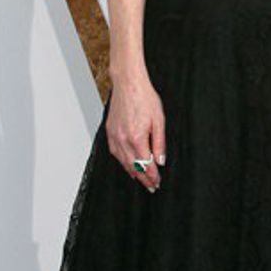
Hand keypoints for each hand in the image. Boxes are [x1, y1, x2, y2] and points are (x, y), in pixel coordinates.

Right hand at [106, 76, 165, 191]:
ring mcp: (114, 136)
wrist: (128, 84)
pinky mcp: (110, 132)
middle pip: (134, 167)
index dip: (152, 176)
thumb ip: (159, 143)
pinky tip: (128, 165)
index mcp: (137, 138)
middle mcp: (123, 139)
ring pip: (123, 162)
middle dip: (143, 178)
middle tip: (151, 186)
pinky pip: (115, 152)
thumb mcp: (159, 121)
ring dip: (132, 173)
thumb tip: (160, 161)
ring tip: (141, 179)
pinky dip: (122, 162)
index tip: (157, 182)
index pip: (146, 164)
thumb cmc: (144, 98)